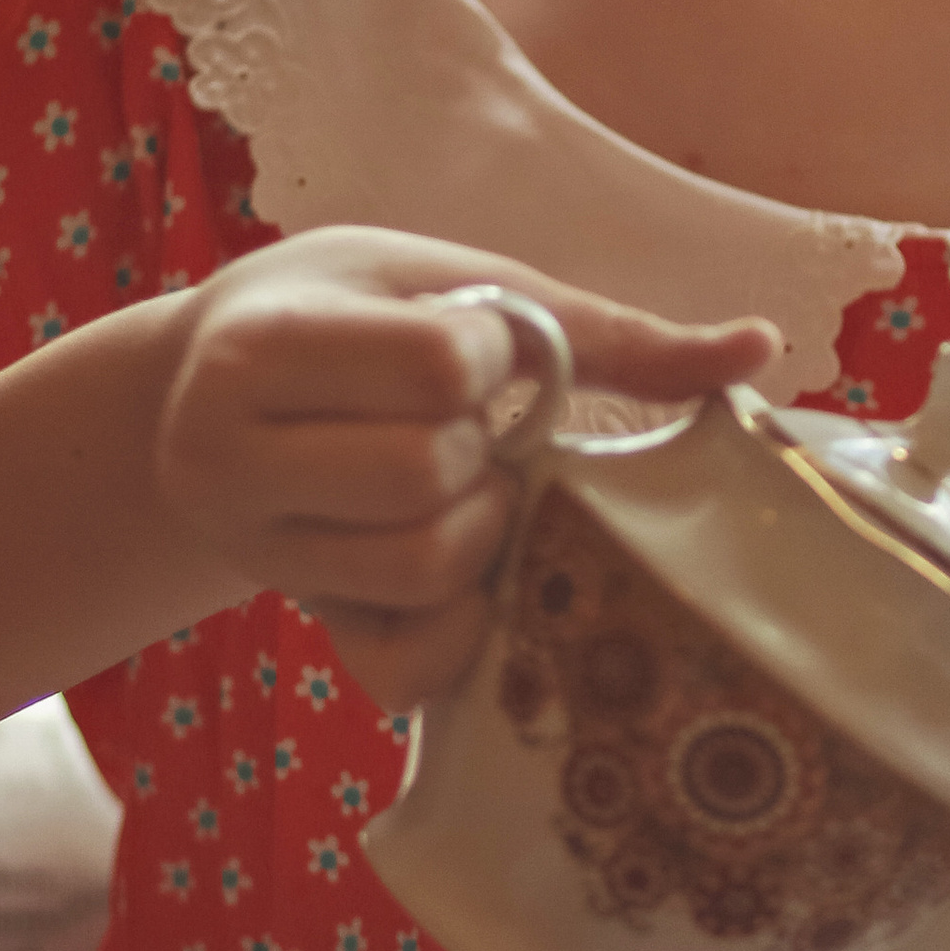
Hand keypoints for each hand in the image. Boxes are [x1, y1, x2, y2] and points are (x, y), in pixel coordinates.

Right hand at [153, 227, 777, 705]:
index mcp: (258, 347)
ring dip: (485, 530)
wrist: (188, 400)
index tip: (470, 352)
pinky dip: (467, 628)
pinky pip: (411, 669)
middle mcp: (227, 459)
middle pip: (428, 479)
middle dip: (484, 452)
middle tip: (468, 428)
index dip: (490, 360)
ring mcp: (260, 557)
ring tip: (462, 487)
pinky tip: (465, 571)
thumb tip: (761, 346)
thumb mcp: (438, 281)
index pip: (432, 367)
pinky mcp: (306, 635)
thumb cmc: (341, 317)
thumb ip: (591, 325)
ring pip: (428, 571)